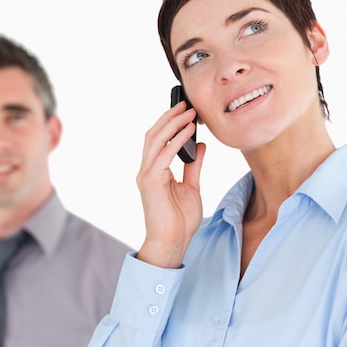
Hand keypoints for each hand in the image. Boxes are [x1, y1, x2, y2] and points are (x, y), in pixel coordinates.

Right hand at [136, 101, 205, 267]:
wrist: (172, 242)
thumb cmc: (180, 220)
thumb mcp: (191, 187)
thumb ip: (193, 166)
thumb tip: (200, 146)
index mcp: (154, 171)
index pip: (157, 140)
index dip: (169, 123)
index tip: (184, 110)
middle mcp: (146, 170)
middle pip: (153, 135)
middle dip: (169, 117)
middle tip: (186, 103)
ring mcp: (146, 175)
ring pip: (155, 140)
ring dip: (173, 123)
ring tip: (189, 111)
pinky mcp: (151, 181)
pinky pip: (164, 154)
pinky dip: (177, 140)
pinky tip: (189, 131)